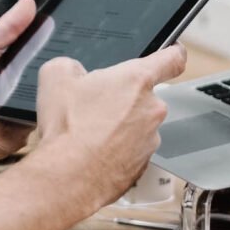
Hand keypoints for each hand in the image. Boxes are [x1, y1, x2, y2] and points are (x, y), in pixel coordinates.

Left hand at [0, 0, 36, 174]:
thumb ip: (5, 27)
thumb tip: (28, 2)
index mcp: (13, 68)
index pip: (41, 56)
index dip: (49, 50)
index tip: (54, 41)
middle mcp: (19, 93)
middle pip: (45, 84)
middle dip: (33, 80)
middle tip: (15, 77)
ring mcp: (17, 117)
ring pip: (35, 110)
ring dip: (10, 105)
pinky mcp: (11, 140)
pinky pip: (17, 132)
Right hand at [33, 45, 186, 205]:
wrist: (68, 178)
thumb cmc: (68, 129)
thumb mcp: (55, 77)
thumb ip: (71, 65)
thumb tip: (73, 72)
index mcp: (137, 80)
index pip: (172, 58)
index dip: (173, 52)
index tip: (173, 53)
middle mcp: (151, 109)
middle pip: (145, 96)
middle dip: (123, 98)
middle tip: (95, 106)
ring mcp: (150, 139)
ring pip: (137, 125)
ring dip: (119, 126)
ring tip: (89, 133)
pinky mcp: (143, 165)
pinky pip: (131, 151)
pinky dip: (116, 150)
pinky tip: (93, 151)